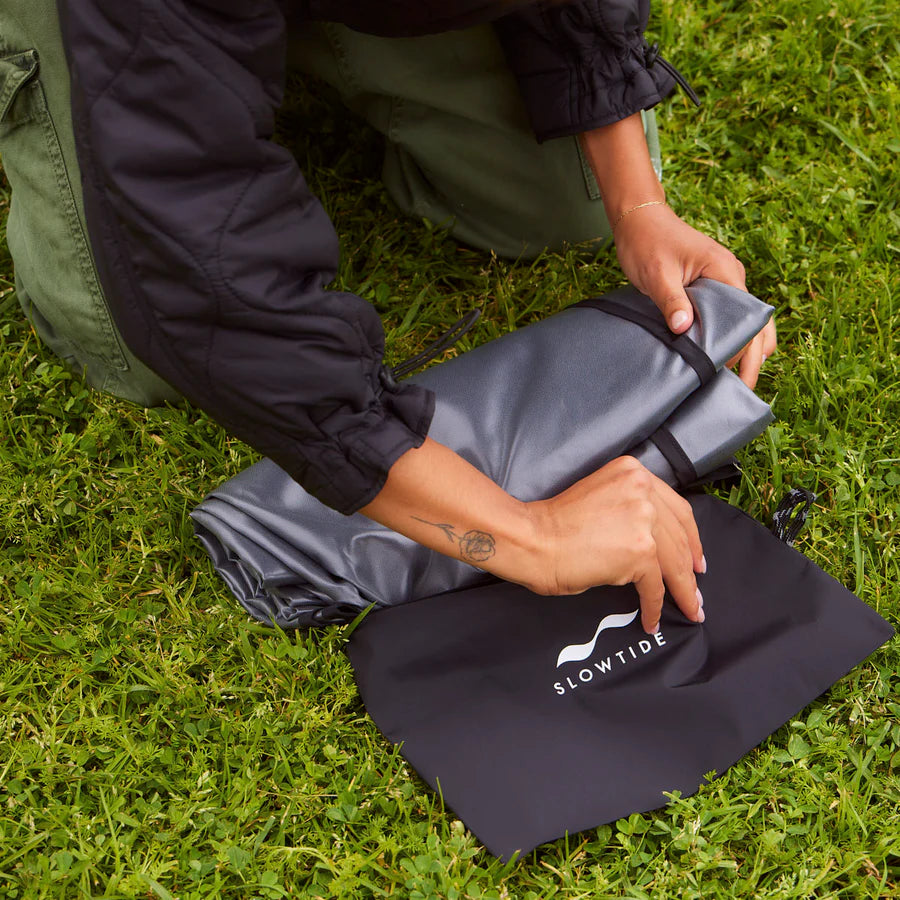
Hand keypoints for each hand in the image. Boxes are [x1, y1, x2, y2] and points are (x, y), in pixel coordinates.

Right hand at [525, 457, 704, 633]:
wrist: (533, 539)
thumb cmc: (554, 524)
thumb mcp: (601, 497)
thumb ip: (630, 507)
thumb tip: (655, 543)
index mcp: (633, 472)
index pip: (676, 508)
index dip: (690, 538)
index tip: (696, 558)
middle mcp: (642, 490)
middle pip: (680, 537)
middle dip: (690, 569)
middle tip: (695, 591)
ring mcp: (643, 520)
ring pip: (674, 563)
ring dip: (683, 591)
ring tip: (687, 610)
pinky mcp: (639, 550)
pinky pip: (654, 586)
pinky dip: (654, 606)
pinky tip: (652, 619)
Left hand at [613, 203, 776, 388]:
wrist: (639, 219)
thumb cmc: (647, 242)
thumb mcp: (657, 273)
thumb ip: (671, 300)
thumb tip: (683, 327)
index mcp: (725, 272)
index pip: (747, 316)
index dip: (744, 346)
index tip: (736, 373)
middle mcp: (731, 276)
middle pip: (755, 321)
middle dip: (754, 354)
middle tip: (745, 388)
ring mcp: (723, 281)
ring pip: (745, 319)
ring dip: (745, 346)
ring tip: (736, 380)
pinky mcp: (710, 286)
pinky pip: (728, 314)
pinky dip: (730, 335)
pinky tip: (721, 356)